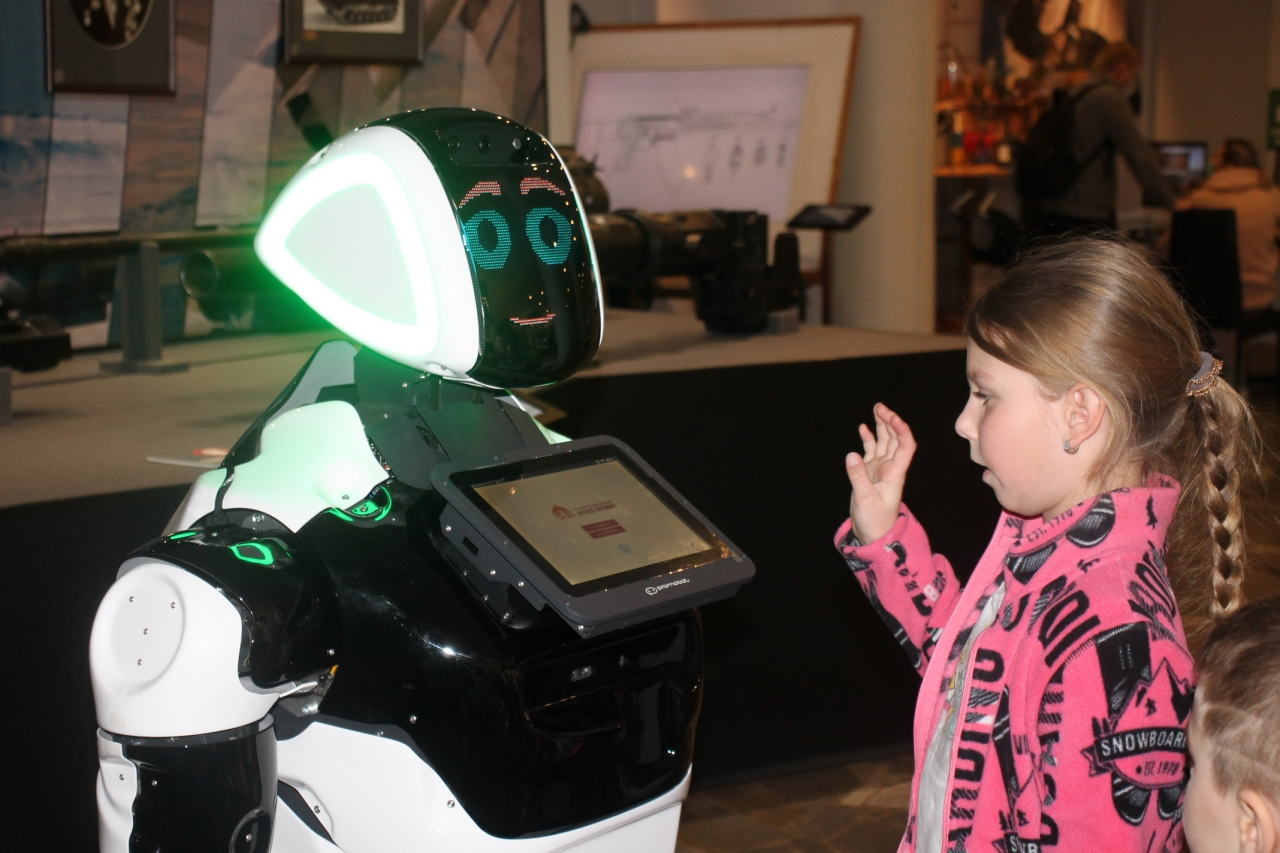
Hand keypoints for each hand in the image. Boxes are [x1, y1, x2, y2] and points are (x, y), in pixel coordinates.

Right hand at [845, 403, 916, 542]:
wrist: (873, 535)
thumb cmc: (875, 521)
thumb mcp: (865, 500)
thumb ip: (858, 477)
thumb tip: (851, 455)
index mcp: (895, 473)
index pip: (905, 446)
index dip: (901, 430)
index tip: (891, 417)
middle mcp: (890, 467)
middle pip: (895, 439)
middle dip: (889, 422)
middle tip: (879, 407)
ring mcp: (880, 469)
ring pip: (884, 442)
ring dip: (881, 426)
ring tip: (876, 410)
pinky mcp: (869, 472)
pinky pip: (871, 451)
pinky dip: (868, 438)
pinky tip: (863, 428)